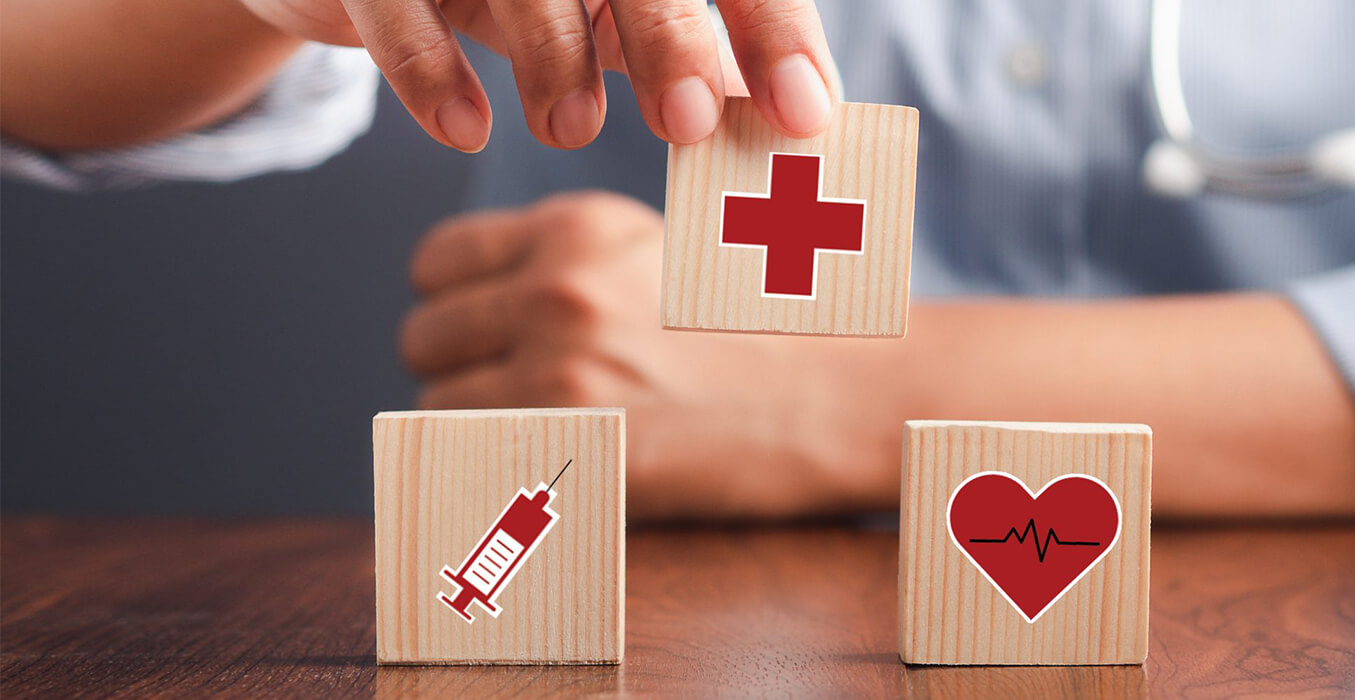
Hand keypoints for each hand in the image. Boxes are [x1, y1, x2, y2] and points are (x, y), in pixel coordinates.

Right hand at [241, 0, 836, 151]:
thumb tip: (794, 127)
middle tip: (686, 123)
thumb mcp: (623, 20)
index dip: (774, 33)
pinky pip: (396, 3)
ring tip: (570, 129)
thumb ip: (698, 60)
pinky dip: (428, 69)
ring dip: (552, 57)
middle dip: (671, 39)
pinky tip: (465, 129)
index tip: (805, 115)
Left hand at [400, 191, 900, 517]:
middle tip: (524, 394)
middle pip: (425, 337)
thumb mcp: (658, 257)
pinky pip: (476, 465)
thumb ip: (566, 264)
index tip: (487, 332)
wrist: (842, 394)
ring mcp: (563, 371)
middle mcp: (558, 290)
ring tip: (549, 433)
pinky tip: (551, 468)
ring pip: (439, 408)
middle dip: (462, 368)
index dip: (457, 304)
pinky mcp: (580, 449)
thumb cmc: (762, 332)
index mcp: (577, 228)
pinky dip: (497, 472)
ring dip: (477, 427)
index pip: (437, 262)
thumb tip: (472, 306)